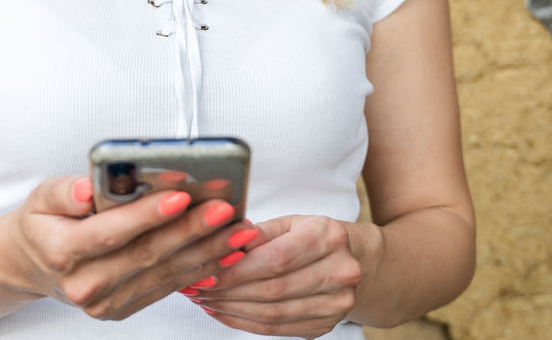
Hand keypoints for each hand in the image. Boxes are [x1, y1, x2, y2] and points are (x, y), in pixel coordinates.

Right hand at [3, 174, 257, 321]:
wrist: (33, 263)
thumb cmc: (44, 223)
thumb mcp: (42, 196)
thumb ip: (65, 190)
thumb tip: (87, 189)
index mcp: (63, 251)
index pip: (112, 232)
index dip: (148, 214)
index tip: (181, 196)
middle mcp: (86, 284)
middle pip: (146, 255)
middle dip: (190, 231)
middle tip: (223, 210)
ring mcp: (107, 303)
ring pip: (164, 273)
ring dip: (206, 252)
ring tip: (237, 230)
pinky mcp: (124, 308)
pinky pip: (168, 287)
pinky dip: (200, 269)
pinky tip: (224, 252)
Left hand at [185, 215, 370, 337]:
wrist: (355, 261)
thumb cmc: (314, 236)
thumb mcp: (289, 222)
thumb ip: (257, 233)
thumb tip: (222, 242)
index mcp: (328, 237)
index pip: (275, 259)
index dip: (237, 270)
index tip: (205, 270)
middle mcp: (340, 272)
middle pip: (272, 289)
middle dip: (227, 291)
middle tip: (196, 286)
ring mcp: (336, 304)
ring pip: (272, 314)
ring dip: (231, 309)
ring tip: (204, 299)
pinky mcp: (326, 325)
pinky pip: (277, 329)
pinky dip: (245, 323)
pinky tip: (223, 311)